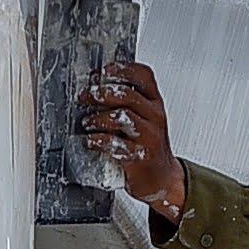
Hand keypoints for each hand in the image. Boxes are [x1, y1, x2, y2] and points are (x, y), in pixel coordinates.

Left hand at [76, 62, 184, 223]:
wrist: (163, 179)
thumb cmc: (148, 147)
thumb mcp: (144, 118)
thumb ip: (126, 103)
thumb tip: (96, 86)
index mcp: (155, 103)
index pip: (143, 76)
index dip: (121, 69)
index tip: (101, 72)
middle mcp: (155, 117)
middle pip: (127, 94)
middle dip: (101, 93)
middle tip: (85, 97)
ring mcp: (149, 137)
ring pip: (122, 117)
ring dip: (98, 117)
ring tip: (88, 122)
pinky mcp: (141, 157)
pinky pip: (117, 144)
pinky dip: (99, 141)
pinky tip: (91, 141)